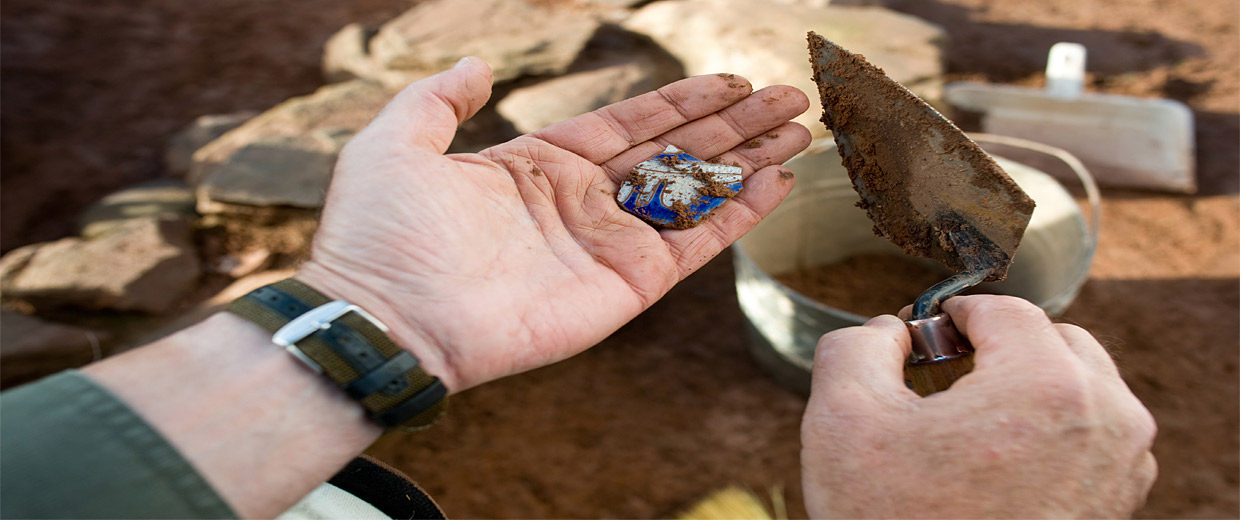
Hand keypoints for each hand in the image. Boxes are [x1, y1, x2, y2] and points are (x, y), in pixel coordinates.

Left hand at [299, 57, 810, 391]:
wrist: (383, 317)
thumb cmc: (379, 234)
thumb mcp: (397, 140)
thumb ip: (440, 100)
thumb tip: (479, 65)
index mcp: (539, 165)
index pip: (629, 123)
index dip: (681, 100)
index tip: (727, 77)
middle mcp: (582, 202)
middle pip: (676, 152)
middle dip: (734, 123)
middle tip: (787, 96)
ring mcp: (606, 245)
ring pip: (695, 193)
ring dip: (749, 162)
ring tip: (799, 131)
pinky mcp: (625, 286)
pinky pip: (694, 243)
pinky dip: (738, 215)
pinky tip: (777, 183)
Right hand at [801, 295, 1156, 517]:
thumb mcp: (843, 421)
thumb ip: (858, 346)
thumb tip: (888, 331)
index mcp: (1045, 385)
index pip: (1003, 309)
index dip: (950, 315)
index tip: (919, 336)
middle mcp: (1105, 417)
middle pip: (1053, 340)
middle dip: (996, 348)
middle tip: (940, 379)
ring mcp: (1121, 464)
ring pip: (1078, 384)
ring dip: (1026, 386)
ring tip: (966, 425)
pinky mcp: (1119, 501)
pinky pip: (1090, 434)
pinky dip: (1048, 429)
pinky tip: (993, 462)